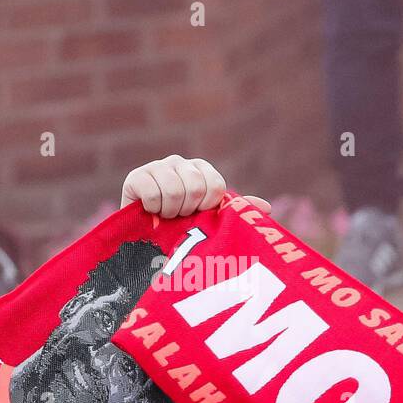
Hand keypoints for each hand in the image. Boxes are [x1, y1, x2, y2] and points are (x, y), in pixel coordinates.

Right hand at [120, 155, 270, 217]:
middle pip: (196, 186)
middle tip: (182, 216)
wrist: (148, 239)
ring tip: (168, 216)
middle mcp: (179, 163)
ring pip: (174, 190)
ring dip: (172, 211)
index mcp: (202, 169)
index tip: (201, 214)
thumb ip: (236, 211)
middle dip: (190, 210)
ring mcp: (157, 167)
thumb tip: (267, 207)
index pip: (216, 185)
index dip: (210, 206)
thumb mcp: (212, 220)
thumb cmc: (186, 228)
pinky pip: (151, 192)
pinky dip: (153, 208)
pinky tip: (152, 211)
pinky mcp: (135, 177)